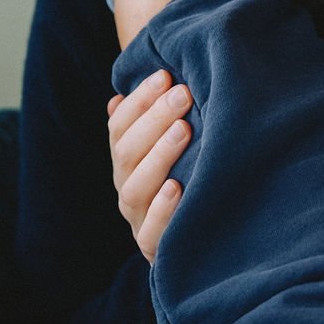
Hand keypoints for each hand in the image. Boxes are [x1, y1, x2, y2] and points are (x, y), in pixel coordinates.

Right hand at [107, 67, 192, 261]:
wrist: (204, 240)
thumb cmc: (193, 174)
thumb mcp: (178, 143)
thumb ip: (162, 116)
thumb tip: (152, 80)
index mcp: (126, 159)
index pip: (120, 126)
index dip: (140, 100)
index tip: (166, 75)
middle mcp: (127, 186)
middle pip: (127, 151)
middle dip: (154, 119)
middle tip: (184, 94)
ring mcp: (137, 218)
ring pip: (136, 187)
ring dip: (159, 156)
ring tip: (184, 130)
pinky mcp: (155, 248)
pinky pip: (150, 232)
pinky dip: (161, 210)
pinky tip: (178, 187)